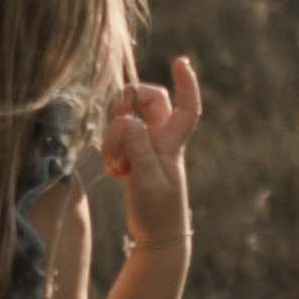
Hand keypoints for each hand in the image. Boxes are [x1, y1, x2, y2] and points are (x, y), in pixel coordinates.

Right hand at [100, 54, 203, 240]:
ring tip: (117, 167)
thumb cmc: (158, 211)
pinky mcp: (134, 157)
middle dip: (127, 107)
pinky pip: (117, 139)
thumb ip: (138, 148)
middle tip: (119, 131)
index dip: (186, 84)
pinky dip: (111, 151)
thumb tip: (129, 119)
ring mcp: (147, 147)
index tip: (181, 61)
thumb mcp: (147, 180)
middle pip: (147, 101)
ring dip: (113, 138)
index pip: (186, 108)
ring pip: (126, 120)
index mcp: (172, 143)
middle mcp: (161, 139)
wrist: (156, 237)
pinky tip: (115, 173)